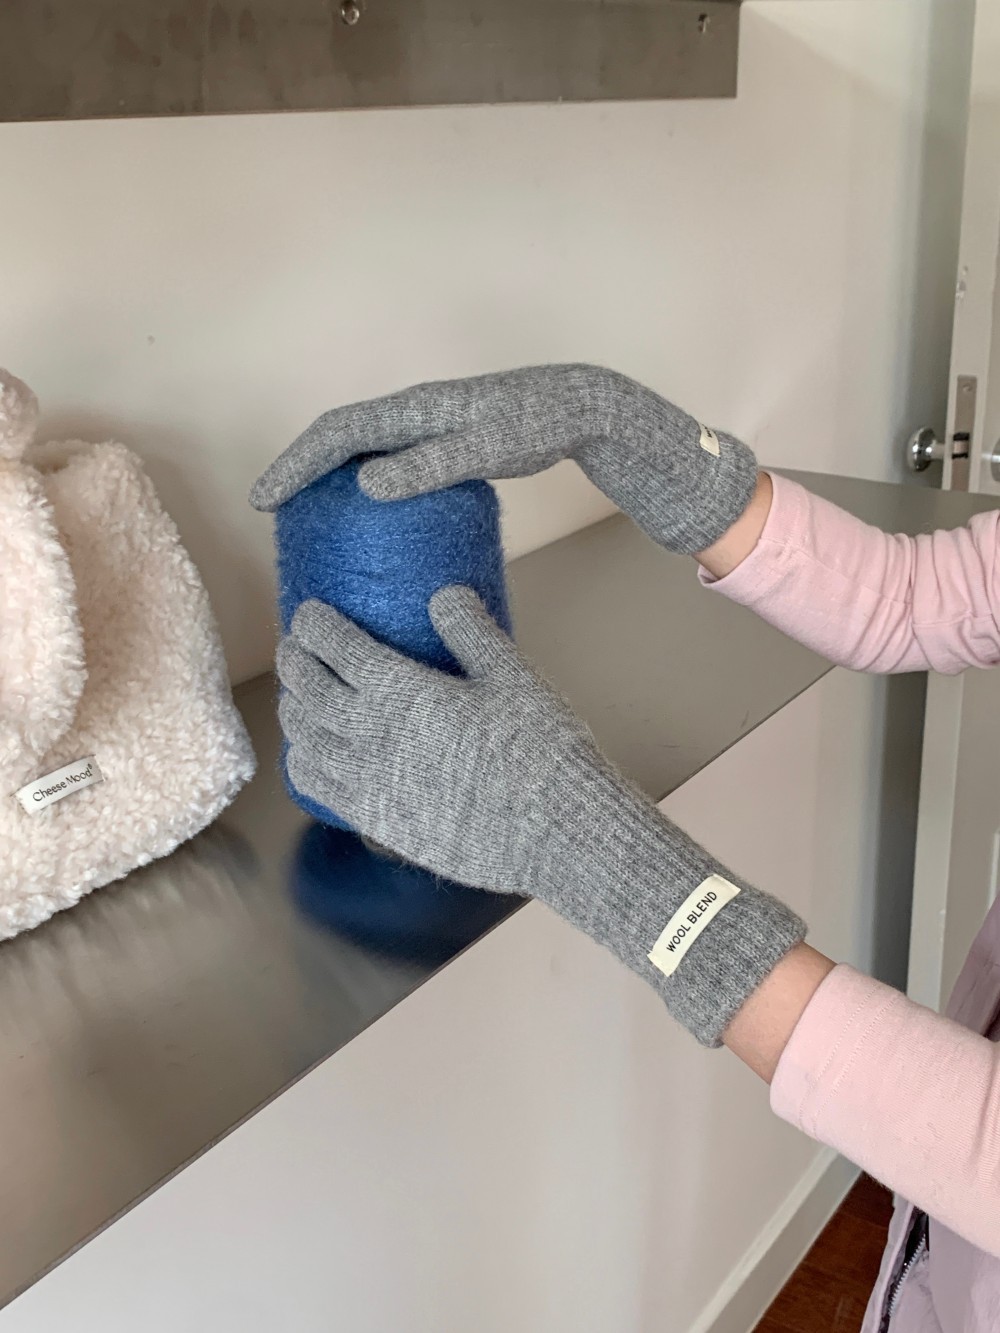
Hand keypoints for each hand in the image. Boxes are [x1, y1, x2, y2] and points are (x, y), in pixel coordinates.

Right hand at [251, 365, 758, 554]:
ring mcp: (427, 423)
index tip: (266, 498)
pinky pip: (386, 453)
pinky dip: (361, 475)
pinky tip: (366, 508)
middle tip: (272, 508)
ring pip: (361, 443)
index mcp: (413, 409)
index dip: (296, 463)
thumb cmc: (536, 426)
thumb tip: (364, 482)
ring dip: (327, 470)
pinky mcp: (444, 438)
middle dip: (300, 467)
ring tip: (306, 509)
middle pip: (338, 434)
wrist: (579, 408)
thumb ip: (427, 466)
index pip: (337, 431)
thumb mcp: (482, 450)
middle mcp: (412, 410)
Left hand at [276, 586, 804, 1045]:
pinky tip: (313, 753)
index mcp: (403, 692)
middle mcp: (372, 736)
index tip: (309, 613)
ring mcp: (369, 783)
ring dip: (294, 710)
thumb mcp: (514, 676)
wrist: (555, 832)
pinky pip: (319, 787)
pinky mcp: (377, 821)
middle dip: (295, 661)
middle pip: (308, 690)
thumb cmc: (540, 749)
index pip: (336, 648)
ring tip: (298, 696)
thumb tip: (444, 595)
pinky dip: (304, 761)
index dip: (315, 625)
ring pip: (305, 739)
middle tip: (295, 646)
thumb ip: (472, 632)